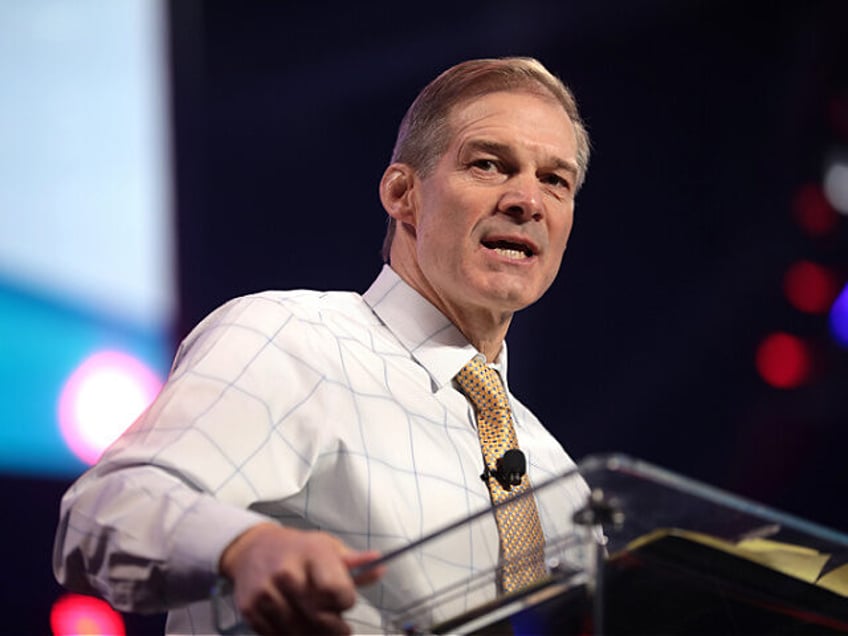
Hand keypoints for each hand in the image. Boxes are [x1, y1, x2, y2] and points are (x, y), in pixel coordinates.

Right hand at [219, 522, 383, 634]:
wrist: (253, 548)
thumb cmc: (297, 549)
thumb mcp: (327, 547)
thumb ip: (354, 562)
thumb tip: (380, 565)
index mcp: (311, 553)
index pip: (337, 591)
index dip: (346, 602)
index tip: (345, 602)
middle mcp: (287, 571)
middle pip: (319, 616)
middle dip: (335, 627)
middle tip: (342, 629)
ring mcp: (265, 591)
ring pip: (298, 631)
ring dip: (314, 634)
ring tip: (320, 627)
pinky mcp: (250, 608)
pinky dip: (291, 635)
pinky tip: (298, 626)